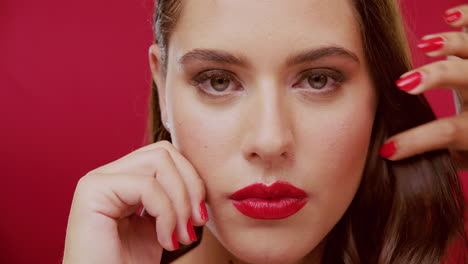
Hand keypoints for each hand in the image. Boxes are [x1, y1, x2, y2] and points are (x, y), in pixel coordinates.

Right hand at [63, 141, 207, 263]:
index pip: (166, 155)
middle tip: (196, 224)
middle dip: (190, 186)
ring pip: (159, 162)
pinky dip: (167, 215)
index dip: (192, 180)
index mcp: (123, 179)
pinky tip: (165, 242)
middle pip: (164, 152)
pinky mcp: (92, 191)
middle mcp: (108, 174)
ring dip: (180, 202)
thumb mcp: (163, 223)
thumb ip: (173, 196)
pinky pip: (147, 186)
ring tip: (182, 236)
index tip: (200, 217)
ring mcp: (97, 180)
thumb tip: (200, 175)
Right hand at [378, 4, 467, 169]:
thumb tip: (406, 160)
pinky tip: (451, 17)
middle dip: (432, 78)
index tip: (387, 150)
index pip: (447, 131)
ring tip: (426, 45)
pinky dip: (467, 19)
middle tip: (404, 83)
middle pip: (463, 77)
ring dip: (449, 43)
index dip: (416, 141)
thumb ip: (447, 157)